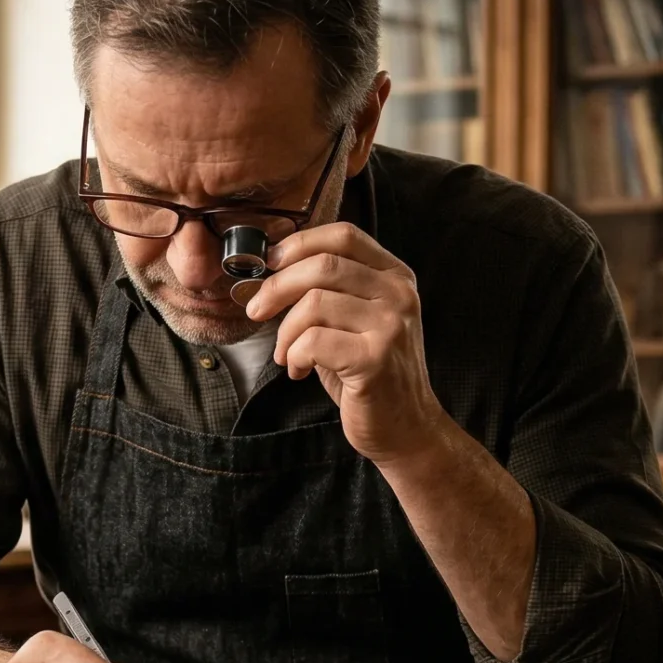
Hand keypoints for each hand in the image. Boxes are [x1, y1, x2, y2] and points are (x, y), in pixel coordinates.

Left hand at [243, 222, 447, 462]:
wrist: (406, 427)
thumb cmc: (369, 373)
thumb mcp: (356, 321)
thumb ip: (330, 290)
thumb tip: (272, 270)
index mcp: (395, 276)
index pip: (343, 235)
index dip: (299, 244)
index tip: (269, 265)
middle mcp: (399, 294)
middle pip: (323, 265)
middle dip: (277, 287)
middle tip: (256, 310)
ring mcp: (391, 326)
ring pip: (314, 304)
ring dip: (285, 332)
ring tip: (285, 354)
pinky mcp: (375, 359)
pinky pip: (313, 342)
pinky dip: (293, 356)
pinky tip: (298, 371)